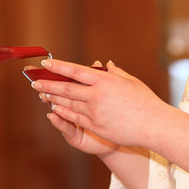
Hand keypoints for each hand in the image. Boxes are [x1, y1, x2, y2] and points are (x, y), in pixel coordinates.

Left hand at [30, 59, 169, 147]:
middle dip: (48, 84)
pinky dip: (62, 112)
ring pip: (67, 103)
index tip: (46, 63)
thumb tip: (103, 64)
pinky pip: (74, 117)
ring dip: (52, 98)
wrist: (154, 126)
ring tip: (41, 93)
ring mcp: (94, 111)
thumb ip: (114, 72)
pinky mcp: (95, 125)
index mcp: (104, 81)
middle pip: (66, 88)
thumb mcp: (130, 81)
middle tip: (34, 81)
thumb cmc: (145, 101)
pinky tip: (54, 108)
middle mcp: (96, 95)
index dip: (59, 66)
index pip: (76, 71)